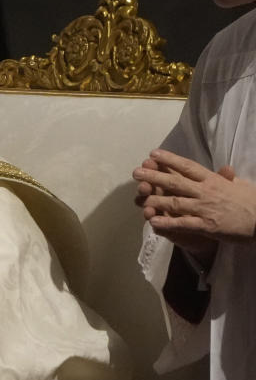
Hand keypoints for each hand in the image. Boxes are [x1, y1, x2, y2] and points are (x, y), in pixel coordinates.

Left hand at [133, 149, 255, 249]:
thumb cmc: (253, 202)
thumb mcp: (240, 185)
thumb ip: (227, 178)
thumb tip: (224, 169)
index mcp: (214, 180)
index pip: (188, 167)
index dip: (169, 160)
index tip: (153, 154)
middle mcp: (206, 192)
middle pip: (176, 182)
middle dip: (154, 177)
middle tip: (136, 172)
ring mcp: (205, 208)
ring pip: (175, 202)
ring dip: (155, 199)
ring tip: (139, 196)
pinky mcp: (207, 225)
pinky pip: (183, 223)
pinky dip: (167, 222)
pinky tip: (153, 221)